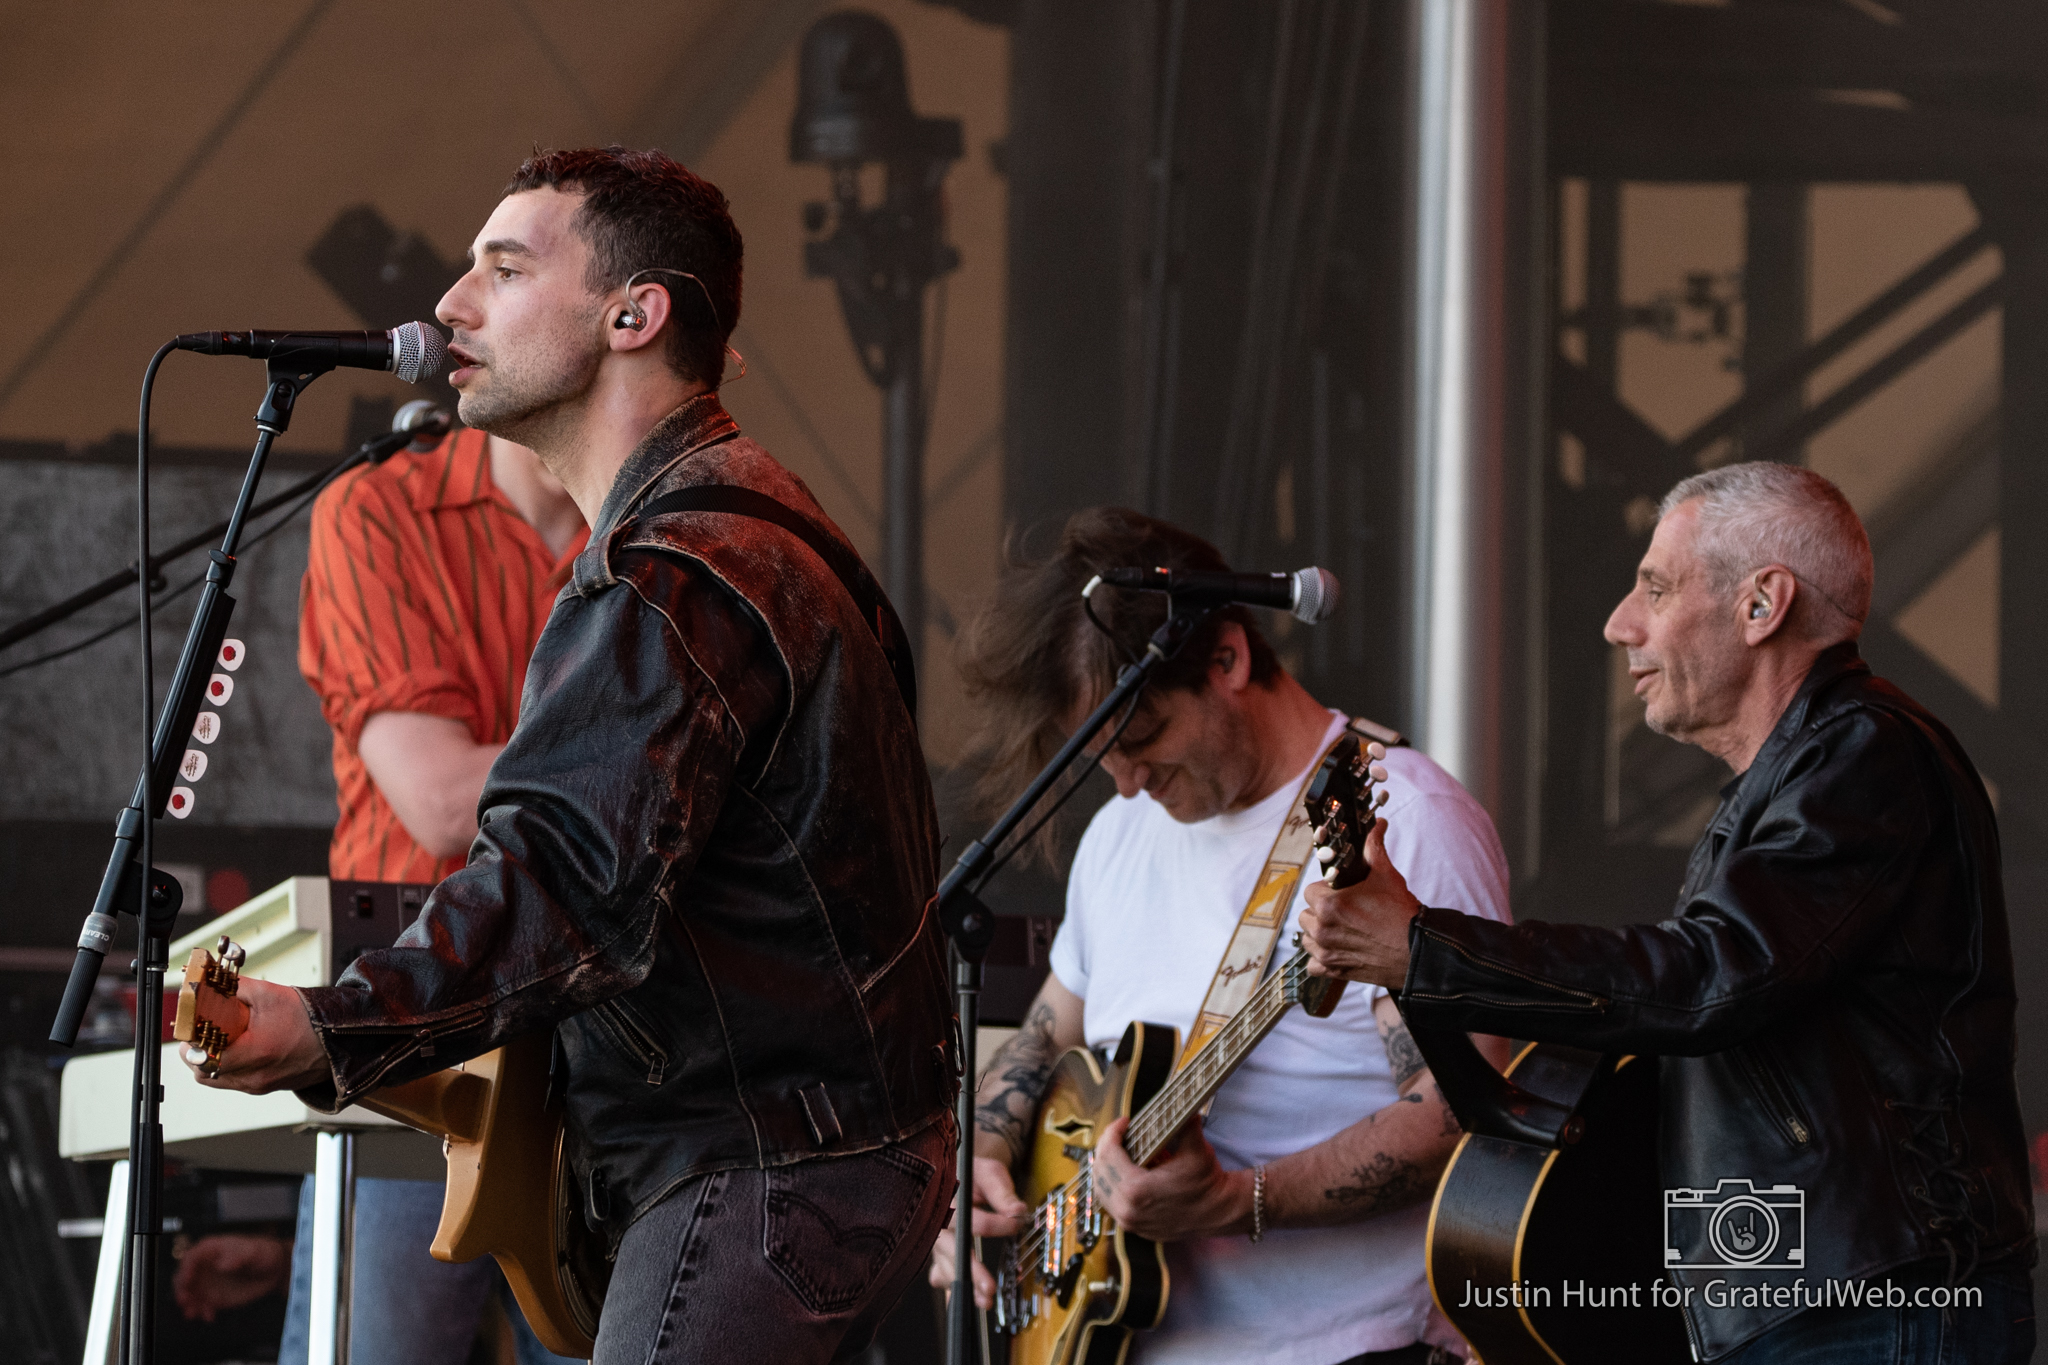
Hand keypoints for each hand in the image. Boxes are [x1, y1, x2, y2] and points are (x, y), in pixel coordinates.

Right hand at [172, 1233, 291, 1320]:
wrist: (273, 1270)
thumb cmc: (263, 1253)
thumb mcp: (254, 1252)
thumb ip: (239, 1256)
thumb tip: (222, 1264)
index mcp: (210, 1249)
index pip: (191, 1257)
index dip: (186, 1268)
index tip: (187, 1280)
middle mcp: (203, 1266)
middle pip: (183, 1277)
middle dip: (181, 1289)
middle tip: (185, 1300)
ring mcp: (206, 1282)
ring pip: (189, 1294)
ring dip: (188, 1304)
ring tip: (193, 1313)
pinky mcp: (212, 1297)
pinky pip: (201, 1305)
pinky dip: (202, 1311)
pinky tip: (210, 1316)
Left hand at [184, 976, 328, 1093]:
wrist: (340, 1038)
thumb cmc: (308, 1018)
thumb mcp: (268, 994)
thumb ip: (233, 988)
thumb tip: (209, 982)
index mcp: (254, 1053)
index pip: (203, 1059)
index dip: (191, 1044)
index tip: (191, 1029)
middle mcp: (255, 1076)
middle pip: (205, 1073)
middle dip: (198, 1053)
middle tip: (202, 1033)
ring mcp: (260, 1085)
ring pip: (218, 1079)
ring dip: (212, 1060)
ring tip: (222, 1039)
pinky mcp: (266, 1087)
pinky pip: (235, 1080)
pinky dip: (229, 1066)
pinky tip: (240, 1047)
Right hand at [929, 1154, 1029, 1307]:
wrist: (959, 1175)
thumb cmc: (974, 1175)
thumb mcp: (990, 1174)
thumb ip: (1003, 1192)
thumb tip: (1018, 1210)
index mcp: (948, 1200)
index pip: (973, 1219)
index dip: (997, 1224)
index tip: (1017, 1223)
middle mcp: (937, 1222)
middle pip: (952, 1250)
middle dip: (971, 1271)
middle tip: (990, 1287)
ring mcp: (937, 1241)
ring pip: (945, 1267)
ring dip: (963, 1285)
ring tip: (984, 1300)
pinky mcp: (940, 1254)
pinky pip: (940, 1274)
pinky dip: (949, 1291)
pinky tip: (959, 1303)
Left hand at [1092, 1114, 1251, 1241]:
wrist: (1219, 1214)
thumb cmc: (1207, 1183)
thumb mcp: (1196, 1148)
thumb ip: (1183, 1123)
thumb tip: (1179, 1104)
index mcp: (1137, 1189)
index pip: (1109, 1154)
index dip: (1113, 1132)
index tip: (1124, 1122)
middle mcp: (1127, 1209)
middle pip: (1100, 1170)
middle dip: (1107, 1146)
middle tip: (1120, 1133)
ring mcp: (1129, 1221)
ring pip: (1101, 1188)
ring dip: (1107, 1166)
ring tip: (1122, 1150)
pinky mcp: (1134, 1227)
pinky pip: (1112, 1203)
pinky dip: (1114, 1185)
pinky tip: (1127, 1171)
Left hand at [1300, 818, 1421, 987]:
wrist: (1419, 950)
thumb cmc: (1402, 914)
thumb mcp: (1386, 875)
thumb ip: (1374, 848)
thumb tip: (1377, 825)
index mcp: (1329, 904)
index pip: (1310, 891)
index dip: (1326, 890)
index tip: (1341, 893)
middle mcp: (1323, 929)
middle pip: (1307, 914)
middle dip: (1322, 911)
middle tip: (1345, 911)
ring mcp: (1327, 952)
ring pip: (1308, 938)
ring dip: (1320, 933)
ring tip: (1342, 930)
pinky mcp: (1334, 970)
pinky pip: (1314, 964)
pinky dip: (1322, 959)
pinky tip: (1339, 950)